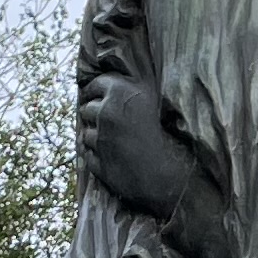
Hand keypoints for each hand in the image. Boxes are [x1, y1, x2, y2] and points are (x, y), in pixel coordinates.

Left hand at [77, 65, 199, 217]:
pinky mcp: (97, 161)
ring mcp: (100, 138)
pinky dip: (95, 154)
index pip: (95, 84)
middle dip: (94, 114)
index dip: (94, 91)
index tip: (97, 97)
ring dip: (96, 136)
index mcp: (121, 92)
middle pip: (87, 108)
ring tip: (115, 142)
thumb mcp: (151, 101)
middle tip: (112, 123)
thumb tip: (108, 87)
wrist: (171, 172)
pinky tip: (112, 156)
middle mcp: (107, 112)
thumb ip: (129, 91)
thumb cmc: (168, 135)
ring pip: (86, 133)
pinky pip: (88, 153)